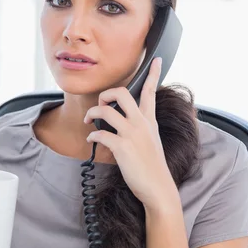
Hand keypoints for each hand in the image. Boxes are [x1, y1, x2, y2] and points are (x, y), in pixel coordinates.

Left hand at [83, 57, 177, 210]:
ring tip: (88, 122)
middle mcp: (141, 123)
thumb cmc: (152, 166)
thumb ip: (140, 127)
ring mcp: (132, 134)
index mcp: (149, 120)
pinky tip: (90, 141)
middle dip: (105, 94)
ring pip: (105, 111)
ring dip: (91, 113)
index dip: (153, 74)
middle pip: (121, 93)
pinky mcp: (122, 147)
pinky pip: (99, 133)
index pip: (151, 91)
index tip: (156, 59)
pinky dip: (91, 136)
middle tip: (100, 104)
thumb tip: (121, 121)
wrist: (158, 188)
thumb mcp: (151, 140)